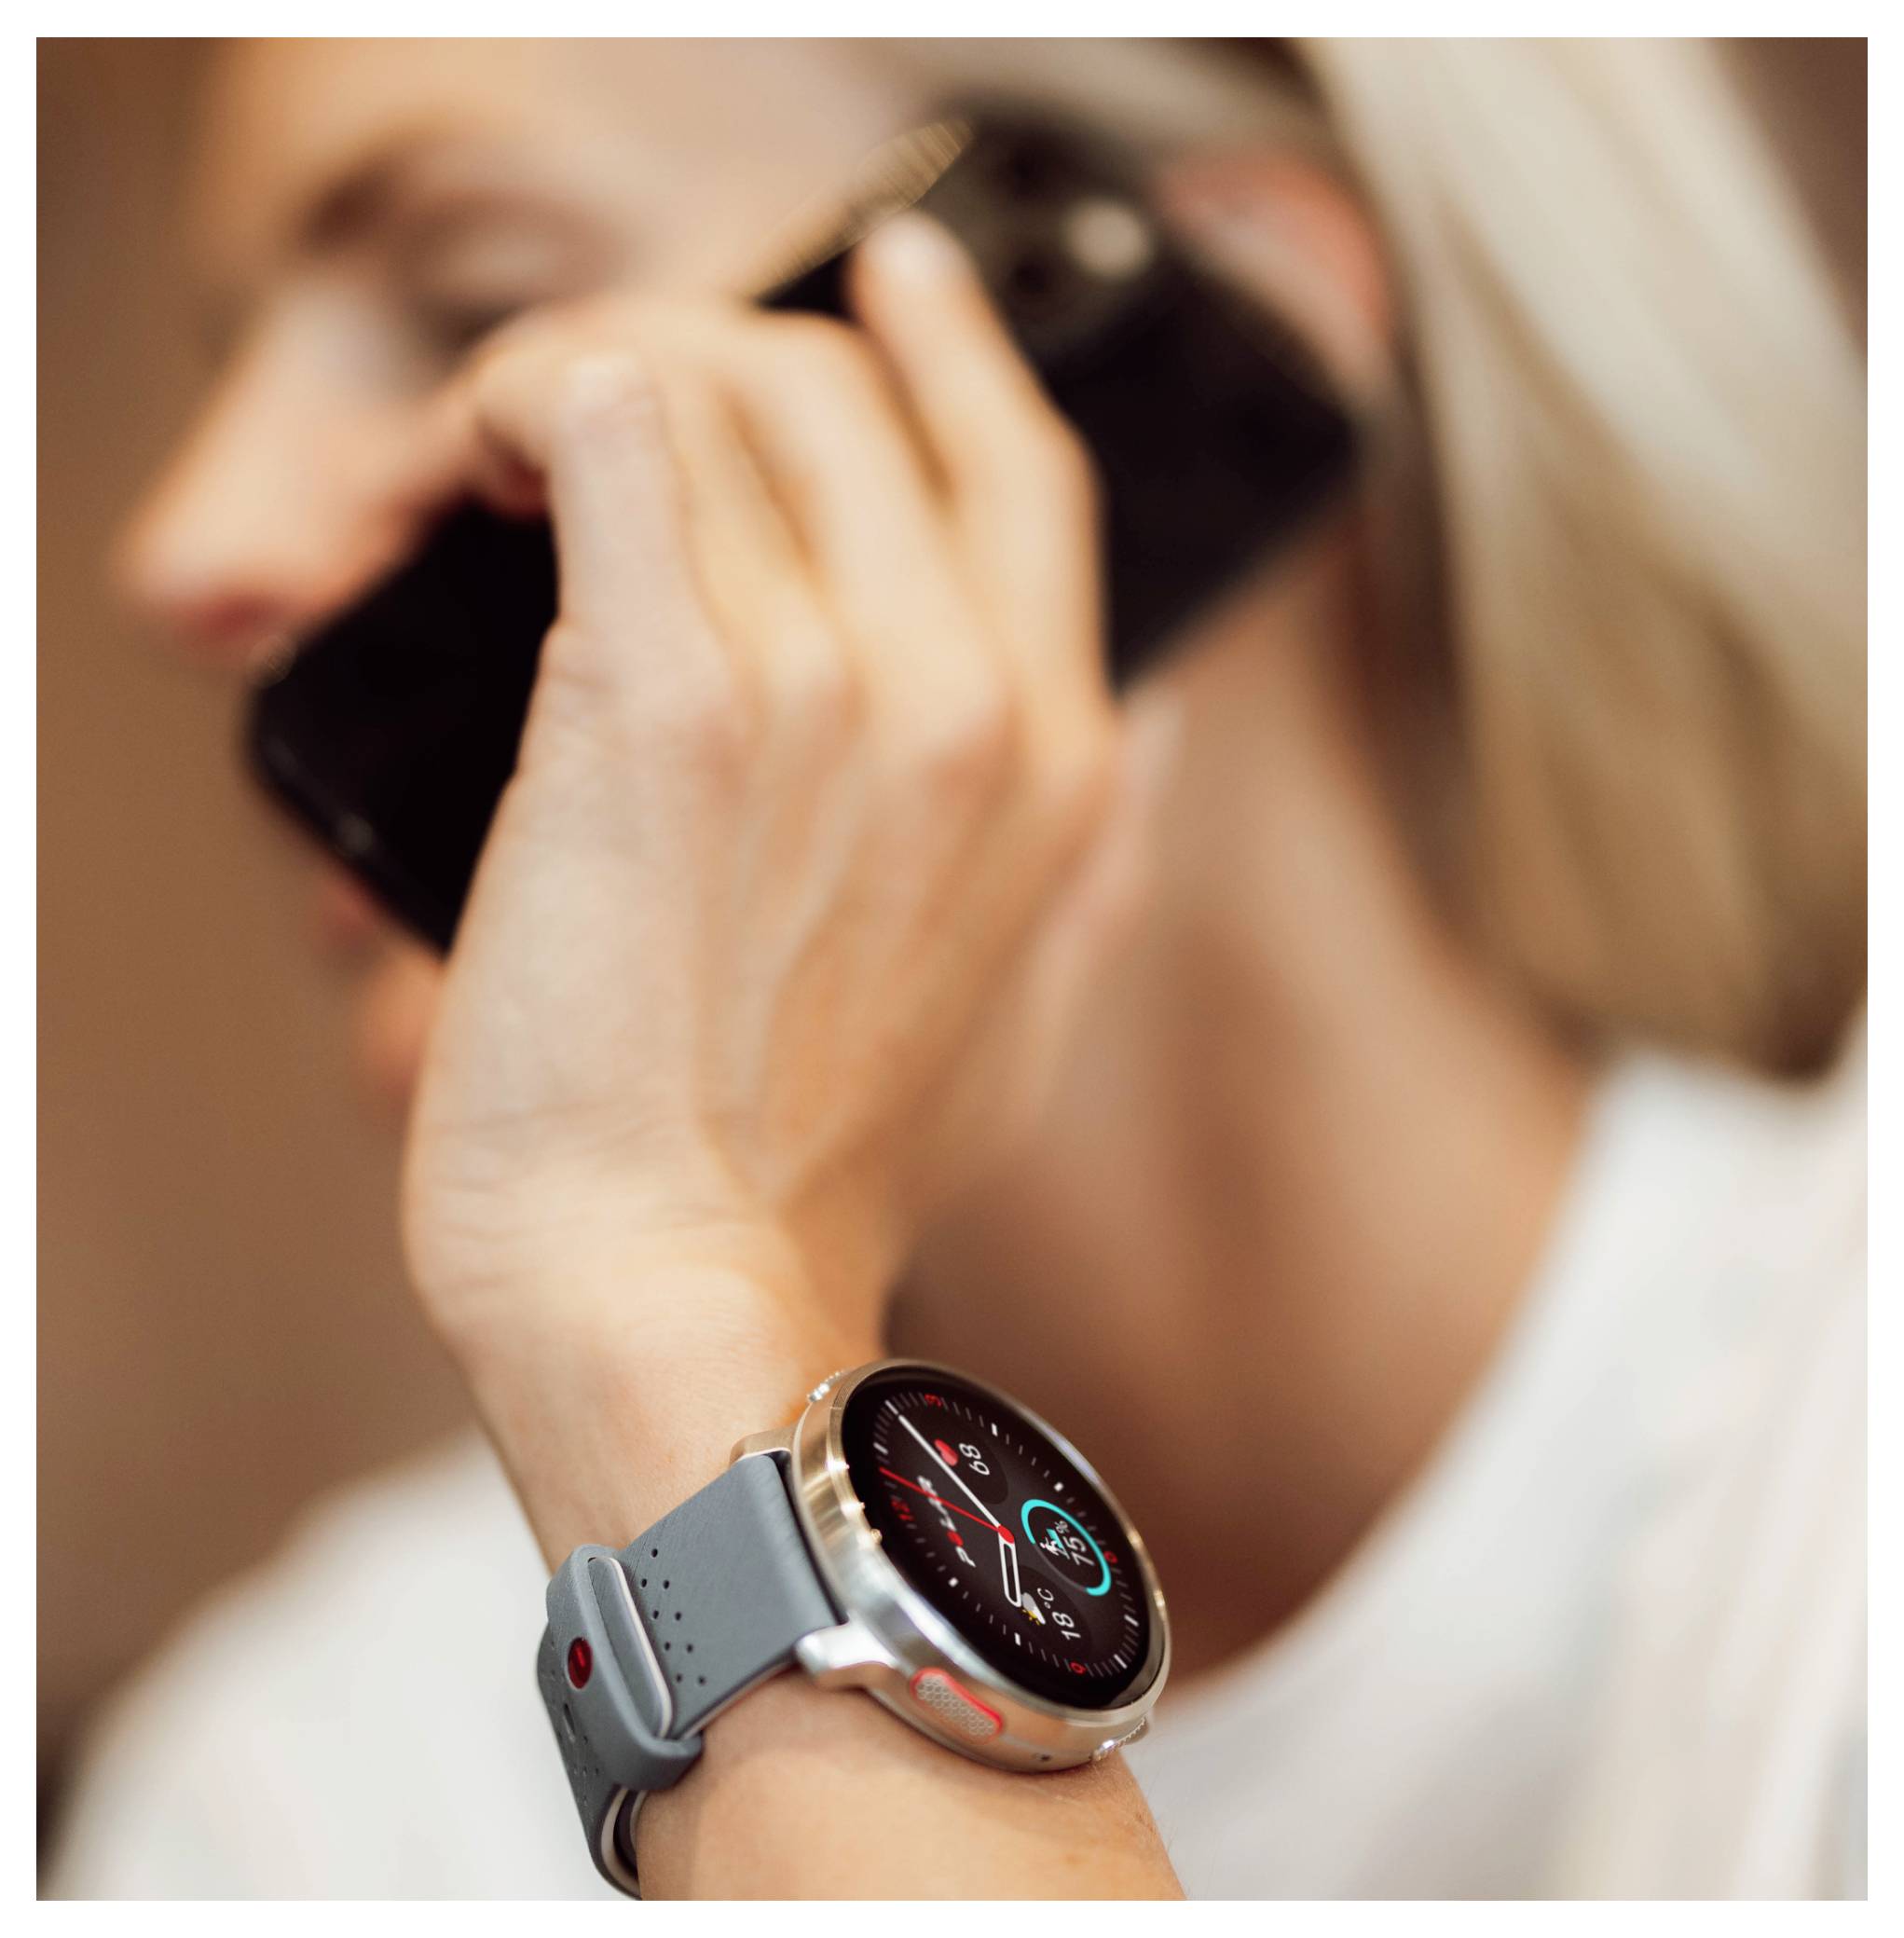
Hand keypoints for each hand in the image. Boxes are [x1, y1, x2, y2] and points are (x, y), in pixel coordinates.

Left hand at [400, 217, 1172, 1385]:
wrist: (684, 1286)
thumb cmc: (821, 1175)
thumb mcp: (1028, 1014)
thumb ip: (1107, 858)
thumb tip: (1150, 726)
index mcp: (1060, 763)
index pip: (1021, 468)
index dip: (950, 346)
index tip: (890, 276)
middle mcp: (969, 699)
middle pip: (850, 392)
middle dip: (719, 359)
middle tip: (599, 413)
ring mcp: (830, 688)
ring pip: (719, 383)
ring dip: (594, 375)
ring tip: (496, 454)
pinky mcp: (667, 703)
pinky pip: (603, 428)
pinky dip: (527, 402)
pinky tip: (476, 462)